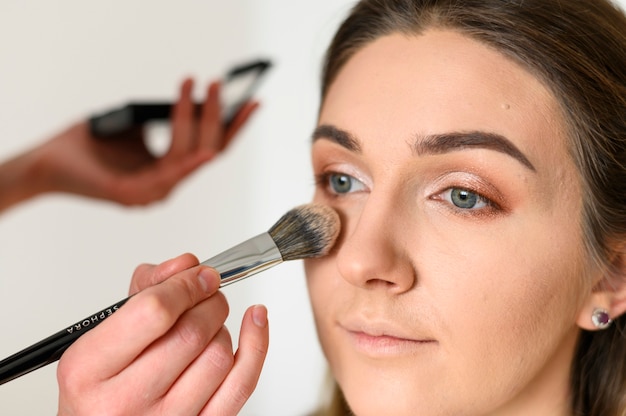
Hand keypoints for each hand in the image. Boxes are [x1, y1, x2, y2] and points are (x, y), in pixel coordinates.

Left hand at [34, 78, 258, 204]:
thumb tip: (195, 101)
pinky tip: (203, 152)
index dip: (233, 126)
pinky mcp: (131, 194)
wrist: (48, 161)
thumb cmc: (92, 144)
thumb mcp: (137, 127)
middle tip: (221, 84)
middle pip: (207, 151)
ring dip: (201, 123)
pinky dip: (189, 166)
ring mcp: (150, 192)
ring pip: (189, 158)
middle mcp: (166, 183)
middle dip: (219, 116)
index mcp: (169, 169)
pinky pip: (167, 178)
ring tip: (205, 92)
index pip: (209, 146)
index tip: (252, 102)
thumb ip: (165, 122)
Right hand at [57, 254, 268, 414]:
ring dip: (221, 327)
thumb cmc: (100, 386)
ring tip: (206, 325)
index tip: (198, 275)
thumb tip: (188, 266)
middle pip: (192, 333)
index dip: (185, 285)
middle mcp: (124, 402)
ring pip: (218, 356)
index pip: (154, 312)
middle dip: (208, 301)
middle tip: (206, 294)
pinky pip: (242, 384)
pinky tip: (255, 321)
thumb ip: (145, 291)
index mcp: (89, 370)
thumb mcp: (103, 334)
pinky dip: (256, 344)